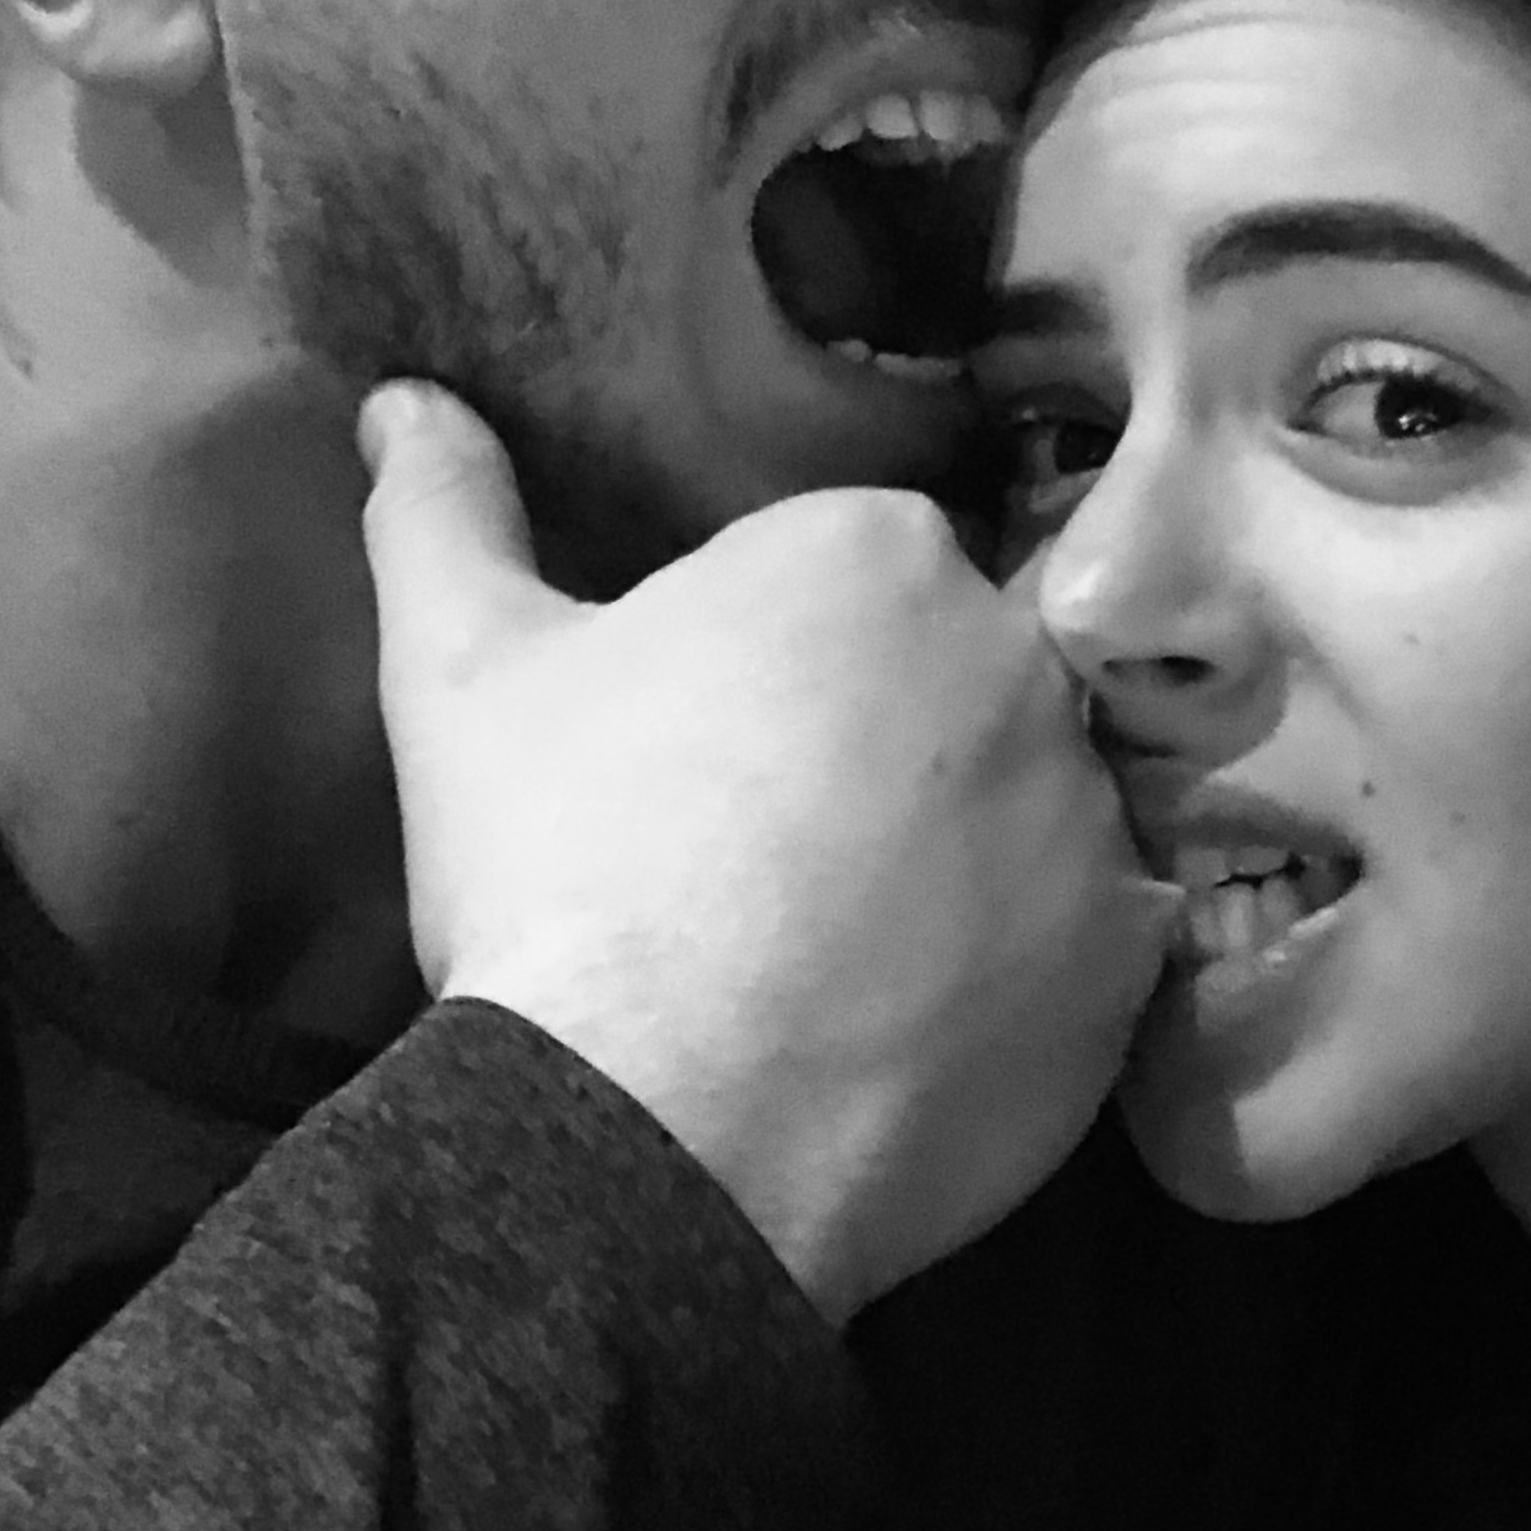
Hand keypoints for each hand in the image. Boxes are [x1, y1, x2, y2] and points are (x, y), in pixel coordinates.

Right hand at [358, 383, 1174, 1318]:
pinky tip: (908, 1021)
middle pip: (956, 676)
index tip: (710, 749)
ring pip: (1026, 803)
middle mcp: (1018, 657)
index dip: (775, 660)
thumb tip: (403, 400)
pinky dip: (1017, 970)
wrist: (660, 1129)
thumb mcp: (460, 675)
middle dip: (884, 742)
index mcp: (875, 552)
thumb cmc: (559, 872)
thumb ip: (445, 513)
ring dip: (960, 852)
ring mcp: (1089, 810)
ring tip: (835, 955)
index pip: (851, 573)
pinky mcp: (1127, 959)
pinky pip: (1083, 937)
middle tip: (769, 854)